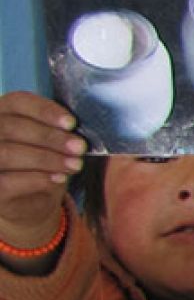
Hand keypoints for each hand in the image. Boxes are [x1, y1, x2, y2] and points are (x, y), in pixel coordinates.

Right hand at [0, 91, 82, 253]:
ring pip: (8, 153)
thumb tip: (76, 133)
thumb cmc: (41, 161)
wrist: (29, 198)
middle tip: (79, 147)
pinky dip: (37, 179)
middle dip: (50, 137)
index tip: (72, 123)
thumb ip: (57, 129)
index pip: (17, 102)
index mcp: (1, 113)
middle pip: (13, 128)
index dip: (44, 110)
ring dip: (46, 159)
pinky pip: (8, 181)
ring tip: (74, 165)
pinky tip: (58, 178)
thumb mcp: (48, 140)